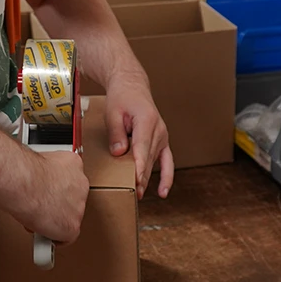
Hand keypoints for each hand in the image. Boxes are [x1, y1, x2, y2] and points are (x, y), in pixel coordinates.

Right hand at [10, 151, 88, 244]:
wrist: (24, 183)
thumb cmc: (25, 172)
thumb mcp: (41, 160)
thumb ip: (47, 173)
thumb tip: (39, 180)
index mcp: (74, 164)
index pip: (70, 180)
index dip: (57, 190)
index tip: (48, 193)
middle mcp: (81, 185)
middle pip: (71, 201)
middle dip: (57, 205)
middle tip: (40, 206)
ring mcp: (79, 207)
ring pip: (68, 218)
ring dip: (54, 221)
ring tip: (36, 218)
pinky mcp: (73, 227)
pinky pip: (65, 237)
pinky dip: (52, 237)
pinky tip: (41, 231)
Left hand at [105, 75, 172, 199]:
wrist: (132, 86)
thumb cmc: (122, 97)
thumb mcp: (113, 112)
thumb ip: (116, 133)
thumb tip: (119, 153)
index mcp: (147, 120)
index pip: (142, 148)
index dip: (138, 166)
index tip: (135, 181)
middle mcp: (159, 129)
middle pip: (149, 158)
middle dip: (141, 177)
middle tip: (131, 194)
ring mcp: (162, 136)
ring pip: (154, 162)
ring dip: (147, 178)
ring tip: (139, 195)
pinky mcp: (162, 140)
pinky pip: (168, 161)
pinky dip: (167, 177)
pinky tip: (163, 192)